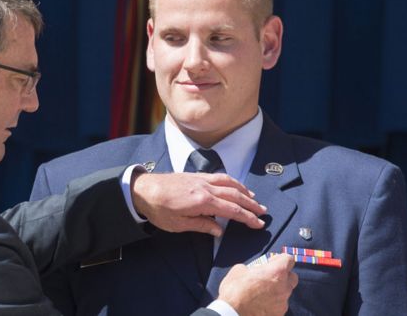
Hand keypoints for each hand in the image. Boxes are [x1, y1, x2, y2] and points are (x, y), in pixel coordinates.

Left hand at [130, 172, 266, 235]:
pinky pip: (219, 177)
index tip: (258, 223)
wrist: (143, 190)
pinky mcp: (196, 176)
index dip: (247, 218)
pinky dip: (231, 181)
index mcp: (203, 202)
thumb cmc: (158, 210)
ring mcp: (201, 179)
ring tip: (254, 198)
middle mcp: (205, 188)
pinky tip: (235, 186)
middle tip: (263, 212)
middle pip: (235, 195)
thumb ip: (201, 226)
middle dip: (251, 204)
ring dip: (244, 190)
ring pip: (229, 183)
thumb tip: (219, 231)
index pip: (232, 211)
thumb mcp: (179, 225)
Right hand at [218, 254, 297, 315]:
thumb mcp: (239, 270)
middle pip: (292, 277)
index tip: (271, 262)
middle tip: (269, 277)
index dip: (279, 259)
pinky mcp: (279, 314)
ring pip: (285, 293)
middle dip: (283, 275)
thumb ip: (252, 268)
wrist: (232, 314)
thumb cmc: (235, 291)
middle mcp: (284, 287)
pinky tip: (260, 304)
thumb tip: (252, 271)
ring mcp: (283, 303)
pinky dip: (272, 304)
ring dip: (277, 291)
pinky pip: (279, 305)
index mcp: (277, 272)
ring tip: (262, 293)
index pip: (288, 259)